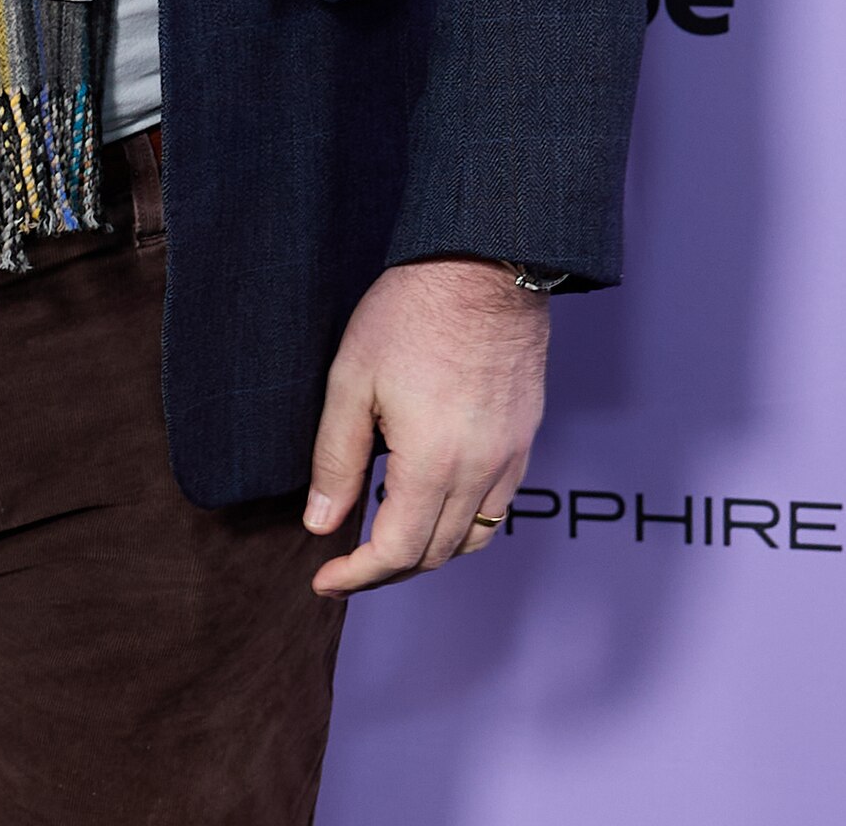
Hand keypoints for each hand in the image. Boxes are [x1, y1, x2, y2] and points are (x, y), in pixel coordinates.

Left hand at [303, 259, 547, 593]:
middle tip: (346, 560)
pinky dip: (463, 523)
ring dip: (426, 550)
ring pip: (471, 539)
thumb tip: (321, 522)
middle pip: (434, 554)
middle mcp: (479, 472)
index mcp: (432, 464)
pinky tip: (431, 497)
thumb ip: (335, 458)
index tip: (324, 580)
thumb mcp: (351, 379)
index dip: (356, 577)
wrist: (484, 265)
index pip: (396, 553)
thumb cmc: (411, 313)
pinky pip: (497, 508)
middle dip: (385, 569)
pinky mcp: (524, 439)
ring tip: (385, 529)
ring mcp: (509, 457)